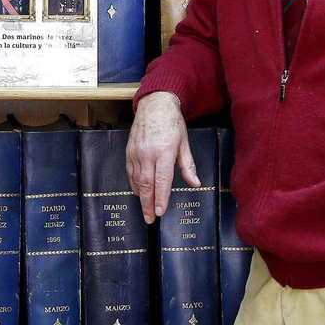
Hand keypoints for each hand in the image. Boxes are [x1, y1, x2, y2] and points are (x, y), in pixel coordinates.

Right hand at [125, 91, 199, 224]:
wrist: (154, 105)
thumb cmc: (172, 122)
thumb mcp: (184, 143)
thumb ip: (188, 166)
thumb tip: (195, 184)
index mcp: (165, 152)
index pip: (162, 181)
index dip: (161, 199)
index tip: (160, 212)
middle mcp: (148, 154)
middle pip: (147, 185)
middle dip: (148, 204)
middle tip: (150, 219)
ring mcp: (136, 153)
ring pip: (137, 181)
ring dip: (141, 197)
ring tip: (146, 209)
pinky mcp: (129, 151)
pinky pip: (130, 173)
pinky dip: (134, 185)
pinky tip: (139, 192)